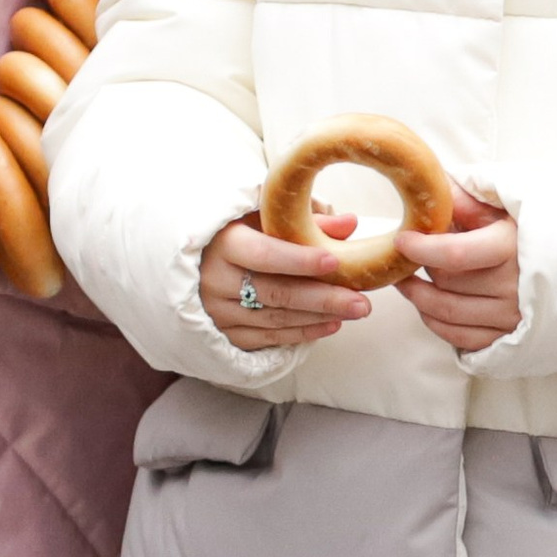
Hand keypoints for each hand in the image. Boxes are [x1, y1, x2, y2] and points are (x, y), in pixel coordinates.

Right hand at [198, 203, 371, 351]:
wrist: (195, 264)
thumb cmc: (235, 234)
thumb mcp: (260, 219)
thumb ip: (301, 222)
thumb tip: (349, 224)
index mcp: (221, 244)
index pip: (263, 255)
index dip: (298, 260)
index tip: (334, 261)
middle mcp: (215, 281)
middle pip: (276, 293)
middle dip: (323, 297)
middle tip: (361, 301)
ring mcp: (219, 312)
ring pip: (276, 318)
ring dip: (319, 316)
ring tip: (355, 310)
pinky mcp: (226, 334)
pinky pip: (269, 337)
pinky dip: (303, 333)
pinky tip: (331, 324)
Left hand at [396, 186, 520, 354]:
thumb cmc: (548, 235)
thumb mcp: (514, 210)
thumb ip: (473, 201)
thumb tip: (438, 186)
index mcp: (512, 249)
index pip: (454, 253)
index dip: (421, 248)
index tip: (402, 240)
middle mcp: (512, 288)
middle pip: (446, 281)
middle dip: (422, 267)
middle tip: (411, 255)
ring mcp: (511, 318)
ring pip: (447, 312)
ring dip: (419, 298)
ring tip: (406, 281)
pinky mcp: (509, 339)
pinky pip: (461, 338)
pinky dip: (437, 323)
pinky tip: (428, 307)